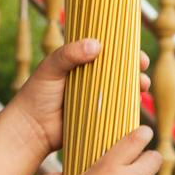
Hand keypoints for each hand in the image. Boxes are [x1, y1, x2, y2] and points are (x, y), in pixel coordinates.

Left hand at [10, 38, 150, 153]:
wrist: (31, 129)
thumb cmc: (36, 95)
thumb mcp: (50, 68)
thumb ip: (69, 54)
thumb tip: (96, 45)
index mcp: (80, 64)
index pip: (105, 52)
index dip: (122, 49)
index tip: (134, 48)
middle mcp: (91, 80)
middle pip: (120, 71)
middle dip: (136, 68)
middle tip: (143, 66)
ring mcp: (96, 99)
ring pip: (122, 91)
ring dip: (137, 87)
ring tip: (143, 86)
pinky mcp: (99, 118)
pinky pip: (118, 111)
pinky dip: (130, 108)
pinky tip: (137, 105)